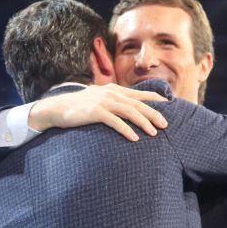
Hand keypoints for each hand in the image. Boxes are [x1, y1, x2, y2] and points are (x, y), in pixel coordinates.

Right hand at [29, 83, 167, 141]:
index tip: (168, 104)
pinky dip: (126, 130)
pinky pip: (115, 122)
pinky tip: (134, 138)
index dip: (154, 98)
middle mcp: (110, 94)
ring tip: (154, 133)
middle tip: (165, 125)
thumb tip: (127, 107)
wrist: (57, 108)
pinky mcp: (95, 112)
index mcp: (113, 89)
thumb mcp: (98, 98)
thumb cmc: (79, 106)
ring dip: (144, 123)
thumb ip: (112, 100)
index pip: (138, 93)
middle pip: (138, 104)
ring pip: (130, 112)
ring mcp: (103, 102)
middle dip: (153, 114)